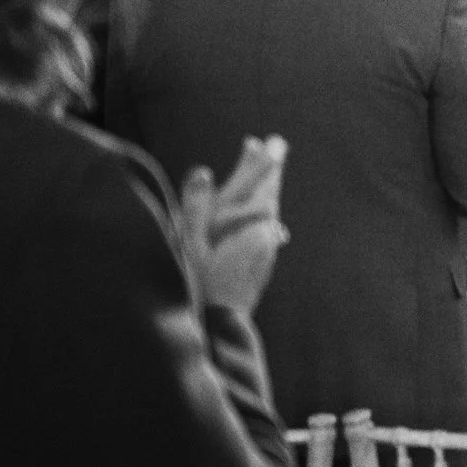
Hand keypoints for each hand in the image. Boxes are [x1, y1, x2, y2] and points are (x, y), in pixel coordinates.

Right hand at [176, 135, 288, 314]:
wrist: (220, 326)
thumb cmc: (200, 284)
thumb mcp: (190, 244)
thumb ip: (196, 207)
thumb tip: (203, 171)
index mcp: (250, 225)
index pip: (256, 184)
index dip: (257, 161)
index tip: (258, 140)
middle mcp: (265, 234)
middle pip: (269, 194)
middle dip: (270, 170)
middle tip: (276, 144)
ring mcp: (267, 251)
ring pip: (270, 212)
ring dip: (268, 191)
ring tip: (270, 173)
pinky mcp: (263, 264)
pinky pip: (266, 230)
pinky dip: (263, 215)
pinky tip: (264, 216)